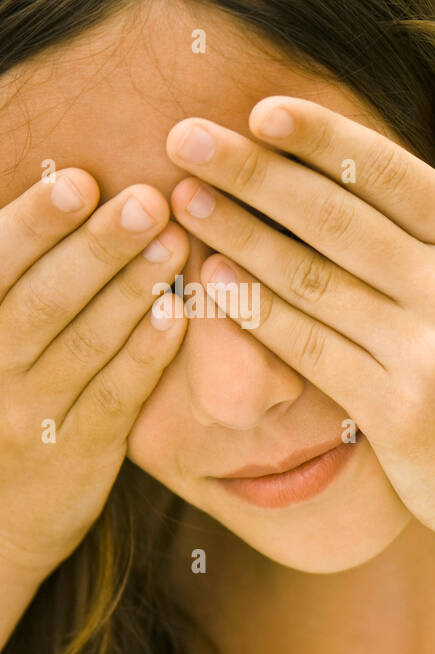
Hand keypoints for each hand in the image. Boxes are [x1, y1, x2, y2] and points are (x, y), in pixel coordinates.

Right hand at [0, 171, 187, 576]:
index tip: (81, 179)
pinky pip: (115, 394)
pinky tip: (178, 313)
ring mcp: (28, 415)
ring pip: (83, 342)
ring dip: (133, 288)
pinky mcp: (78, 454)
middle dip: (97, 246)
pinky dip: (146, 351)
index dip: (35, 223)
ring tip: (175, 240)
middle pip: (42, 298)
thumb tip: (61, 206)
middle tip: (148, 200)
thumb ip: (16, 290)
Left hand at [165, 97, 434, 545]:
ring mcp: (428, 351)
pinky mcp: (394, 409)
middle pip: (335, 216)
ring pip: (310, 278)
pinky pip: (307, 347)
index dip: (320, 137)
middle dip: (253, 171)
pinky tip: (214, 281)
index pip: (389, 173)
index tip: (259, 111)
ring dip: (237, 234)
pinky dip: (255, 311)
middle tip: (186, 138)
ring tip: (185, 199)